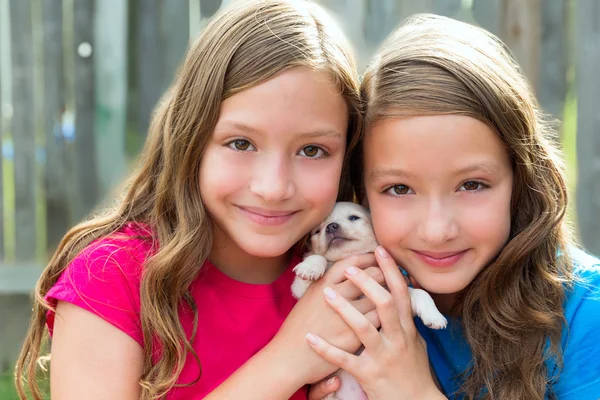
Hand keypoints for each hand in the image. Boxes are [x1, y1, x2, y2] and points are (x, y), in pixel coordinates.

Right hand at [266, 253, 382, 385]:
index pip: (350, 262)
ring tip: (393, 295)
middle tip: (392, 275)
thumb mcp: (308, 299)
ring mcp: (346, 316)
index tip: (377, 256)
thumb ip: (325, 286)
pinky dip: (386, 316)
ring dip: (388, 295)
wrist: (289, 358)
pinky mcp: (353, 337)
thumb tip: (342, 274)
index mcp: (323, 284)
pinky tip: (389, 317)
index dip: (366, 258)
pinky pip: (377, 321)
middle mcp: (335, 296)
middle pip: (368, 276)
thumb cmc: (297, 329)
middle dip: (383, 273)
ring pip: (377, 297)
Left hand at [305, 247, 444, 399]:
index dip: (390, 270)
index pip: (400, 293)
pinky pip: (345, 360)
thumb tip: (403, 297)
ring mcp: (383, 357)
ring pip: (364, 328)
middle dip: (367, 284)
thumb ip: (407, 320)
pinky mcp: (369, 374)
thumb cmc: (414, 372)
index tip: (380, 250)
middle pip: (384, 304)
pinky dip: (325, 349)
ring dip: (344, 309)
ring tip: (327, 294)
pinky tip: (310, 338)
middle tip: (350, 269)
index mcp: (407, 329)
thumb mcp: (416, 343)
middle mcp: (398, 340)